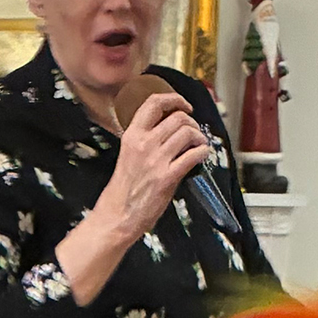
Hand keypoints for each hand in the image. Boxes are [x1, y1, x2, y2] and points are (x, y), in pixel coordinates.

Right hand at [61, 89, 209, 268]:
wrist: (116, 218)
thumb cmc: (121, 192)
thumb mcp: (127, 157)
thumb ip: (143, 141)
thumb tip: (167, 131)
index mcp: (131, 137)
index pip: (154, 103)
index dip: (174, 99)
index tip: (183, 104)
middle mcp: (144, 144)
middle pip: (177, 117)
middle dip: (192, 122)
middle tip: (194, 131)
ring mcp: (156, 160)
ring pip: (188, 132)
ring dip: (199, 137)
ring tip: (199, 144)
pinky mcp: (167, 177)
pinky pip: (193, 155)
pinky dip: (202, 152)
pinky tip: (201, 156)